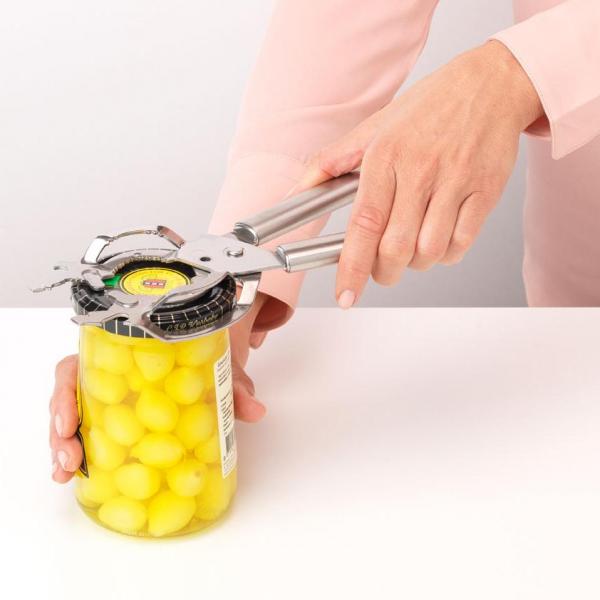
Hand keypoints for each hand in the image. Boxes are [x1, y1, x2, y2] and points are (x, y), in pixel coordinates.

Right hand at [49, 293, 268, 482]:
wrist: (212, 363)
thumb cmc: (206, 360)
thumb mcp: (220, 368)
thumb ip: (235, 388)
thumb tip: (256, 410)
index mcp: (123, 355)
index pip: (79, 365)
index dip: (66, 391)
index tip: (68, 419)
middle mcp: (108, 377)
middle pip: (69, 398)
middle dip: (61, 431)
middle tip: (69, 460)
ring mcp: (107, 402)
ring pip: (72, 421)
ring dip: (64, 448)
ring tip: (66, 474)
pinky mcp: (113, 426)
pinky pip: (88, 438)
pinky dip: (81, 459)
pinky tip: (77, 480)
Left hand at [296, 40, 543, 307]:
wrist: (492, 83)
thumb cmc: (431, 106)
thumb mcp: (375, 125)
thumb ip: (332, 160)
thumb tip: (298, 190)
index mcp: (386, 156)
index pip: (364, 224)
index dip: (352, 267)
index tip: (345, 294)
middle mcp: (420, 170)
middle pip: (396, 248)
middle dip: (384, 272)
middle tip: (381, 269)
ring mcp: (456, 181)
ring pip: (430, 251)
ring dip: (416, 263)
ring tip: (412, 248)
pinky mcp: (486, 191)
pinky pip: (462, 242)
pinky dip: (446, 253)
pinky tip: (439, 238)